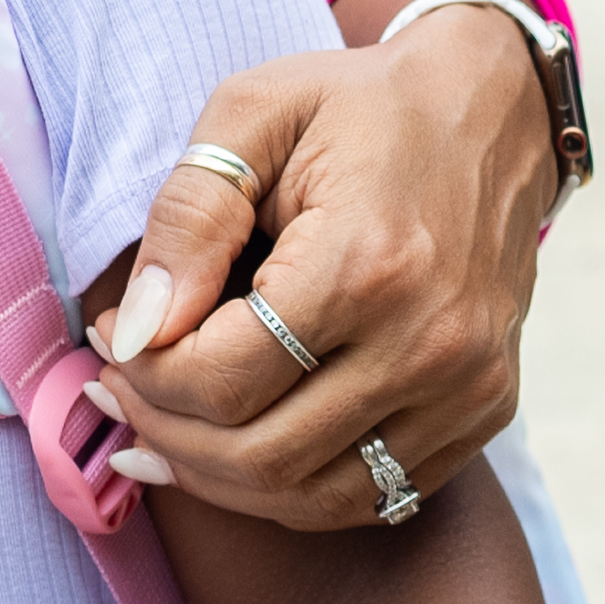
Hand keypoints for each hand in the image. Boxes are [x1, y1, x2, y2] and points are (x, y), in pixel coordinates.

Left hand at [95, 0, 552, 530]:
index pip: (222, 378)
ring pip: (310, 497)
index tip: (111, 335)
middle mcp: (429, 343)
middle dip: (165, 431)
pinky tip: (235, 450)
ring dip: (216, 477)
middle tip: (119, 388)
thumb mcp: (254, 114)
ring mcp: (467, 388)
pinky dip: (289, 487)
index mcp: (368, 263)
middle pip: (260, 454)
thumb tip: (136, 330)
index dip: (143, 372)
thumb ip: (189, 218)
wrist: (493, 112)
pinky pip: (370, 496)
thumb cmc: (361, 106)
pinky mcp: (484, 411)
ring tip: (161, 426)